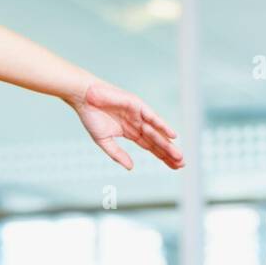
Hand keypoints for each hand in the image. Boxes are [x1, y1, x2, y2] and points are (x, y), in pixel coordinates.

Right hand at [69, 79, 183, 169]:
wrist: (84, 97)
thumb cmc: (91, 116)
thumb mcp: (104, 141)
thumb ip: (117, 154)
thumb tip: (131, 167)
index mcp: (130, 132)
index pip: (150, 146)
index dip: (162, 156)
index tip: (174, 166)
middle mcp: (137, 123)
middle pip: (157, 141)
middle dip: (168, 153)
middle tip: (181, 164)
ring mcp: (138, 114)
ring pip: (156, 132)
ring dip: (168, 144)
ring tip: (178, 156)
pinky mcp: (137, 105)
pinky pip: (152, 117)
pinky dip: (162, 126)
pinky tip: (172, 136)